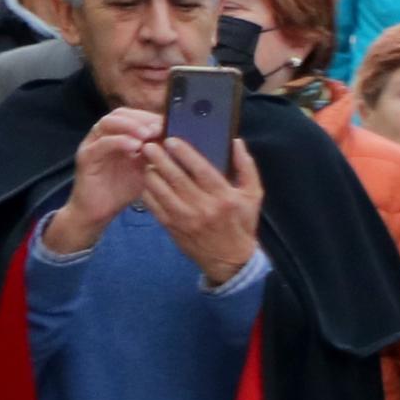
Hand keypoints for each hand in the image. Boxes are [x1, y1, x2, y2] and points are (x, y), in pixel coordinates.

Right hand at [40, 108, 161, 254]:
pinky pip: (101, 143)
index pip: (133, 115)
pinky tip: (134, 146)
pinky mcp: (86, 157)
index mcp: (118, 135)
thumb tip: (178, 142)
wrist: (99, 211)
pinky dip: (119, 141)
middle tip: (159, 127)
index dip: (150, 116)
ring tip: (147, 134)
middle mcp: (104, 135)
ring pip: (108, 123)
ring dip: (130, 126)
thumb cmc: (123, 189)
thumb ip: (156, 154)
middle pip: (120, 114)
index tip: (168, 123)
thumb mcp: (146, 168)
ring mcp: (93, 144)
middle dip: (141, 118)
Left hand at [141, 134, 264, 282]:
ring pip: (160, 190)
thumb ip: (246, 167)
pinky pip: (153, 205)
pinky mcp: (172, 227)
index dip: (184, 153)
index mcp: (224, 197)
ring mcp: (185, 219)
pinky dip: (147, 190)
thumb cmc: (241, 223)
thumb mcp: (253, 195)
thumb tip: (236, 142)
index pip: (201, 170)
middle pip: (176, 177)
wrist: (230, 259)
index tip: (171, 140)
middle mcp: (204, 207)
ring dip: (151, 173)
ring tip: (146, 161)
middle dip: (160, 158)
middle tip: (148, 145)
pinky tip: (147, 180)